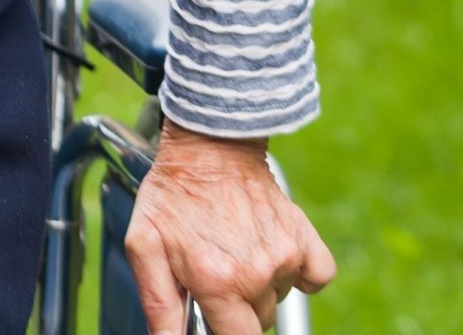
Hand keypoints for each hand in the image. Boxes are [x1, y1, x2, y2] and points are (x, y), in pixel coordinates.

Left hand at [125, 123, 335, 334]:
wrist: (209, 145)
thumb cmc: (172, 194)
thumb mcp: (145, 244)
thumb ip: (158, 303)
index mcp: (217, 281)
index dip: (225, 333)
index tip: (215, 317)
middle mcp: (256, 272)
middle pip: (257, 323)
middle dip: (236, 308)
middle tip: (215, 272)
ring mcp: (285, 254)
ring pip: (279, 298)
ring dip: (260, 286)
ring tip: (235, 249)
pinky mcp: (303, 236)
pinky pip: (317, 276)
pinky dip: (302, 273)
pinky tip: (273, 254)